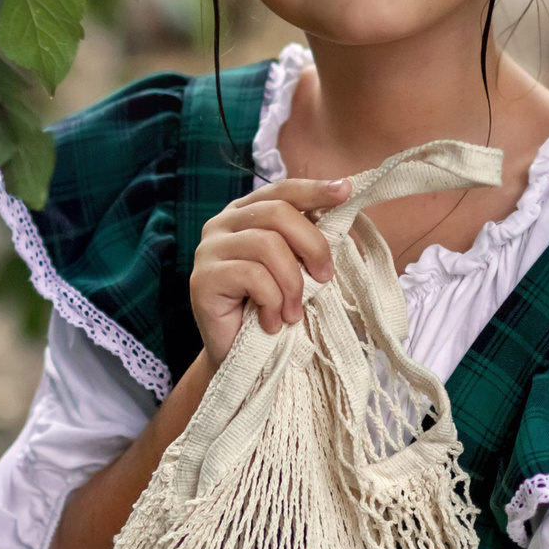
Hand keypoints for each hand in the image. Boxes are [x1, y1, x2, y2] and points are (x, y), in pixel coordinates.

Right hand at [189, 177, 349, 368]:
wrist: (240, 358)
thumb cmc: (271, 309)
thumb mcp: (295, 268)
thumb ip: (306, 241)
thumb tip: (342, 214)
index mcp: (246, 213)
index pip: (281, 190)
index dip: (314, 189)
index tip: (345, 191)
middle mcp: (222, 223)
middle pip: (277, 212)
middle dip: (311, 244)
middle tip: (325, 277)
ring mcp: (208, 249)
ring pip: (267, 245)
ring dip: (292, 283)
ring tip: (293, 313)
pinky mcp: (202, 278)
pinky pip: (252, 276)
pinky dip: (272, 302)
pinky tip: (271, 322)